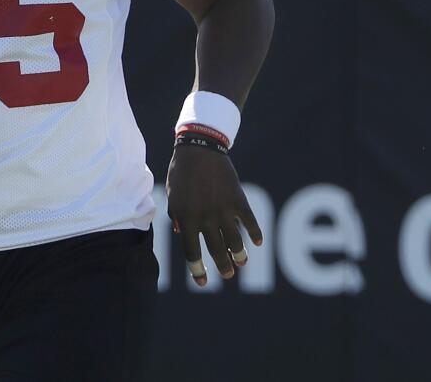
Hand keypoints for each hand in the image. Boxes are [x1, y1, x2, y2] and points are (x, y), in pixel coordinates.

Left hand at [165, 142, 262, 285]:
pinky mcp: (238, 199)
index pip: (191, 252)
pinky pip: (250, 221)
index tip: (202, 283)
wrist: (199, 148)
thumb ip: (177, 216)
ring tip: (241, 263)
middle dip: (222, 266)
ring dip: (238, 255)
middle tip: (227, 276)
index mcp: (186, 217)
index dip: (197, 270)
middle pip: (215, 250)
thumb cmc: (181, 172)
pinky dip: (255, 233)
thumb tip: (180, 235)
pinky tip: (257, 242)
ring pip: (234, 241)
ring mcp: (223, 209)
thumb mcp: (173, 196)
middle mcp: (205, 217)